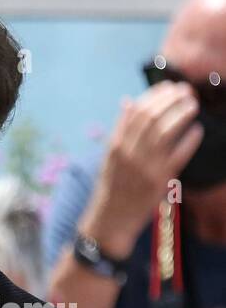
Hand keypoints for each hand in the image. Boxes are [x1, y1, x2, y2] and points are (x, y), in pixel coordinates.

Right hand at [84, 81, 203, 255]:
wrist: (111, 220)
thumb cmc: (112, 186)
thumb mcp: (109, 156)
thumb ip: (120, 129)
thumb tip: (128, 101)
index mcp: (114, 146)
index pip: (136, 110)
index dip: (155, 94)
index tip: (168, 87)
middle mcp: (128, 154)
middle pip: (152, 116)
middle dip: (172, 99)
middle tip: (186, 91)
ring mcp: (144, 167)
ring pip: (166, 130)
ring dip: (182, 113)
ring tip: (193, 105)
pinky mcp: (159, 180)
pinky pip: (180, 153)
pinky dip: (190, 138)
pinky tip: (197, 130)